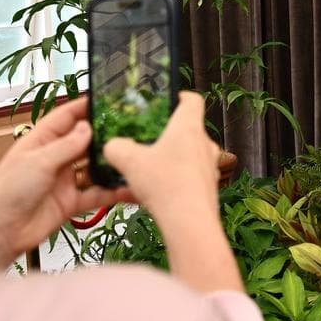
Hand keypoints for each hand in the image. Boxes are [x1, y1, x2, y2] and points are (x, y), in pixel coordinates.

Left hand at [0, 98, 132, 268]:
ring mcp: (64, 180)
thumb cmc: (6, 192)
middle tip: (132, 128)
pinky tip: (130, 189)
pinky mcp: (71, 202)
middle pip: (84, 141)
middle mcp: (54, 158)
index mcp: (41, 141)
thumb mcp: (38, 162)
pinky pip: (97, 194)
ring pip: (94, 167)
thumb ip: (67, 146)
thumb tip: (88, 127)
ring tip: (134, 156)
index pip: (66, 117)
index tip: (108, 99)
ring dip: (111, 164)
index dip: (86, 107)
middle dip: (105, 135)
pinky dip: (113, 192)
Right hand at [103, 92, 221, 225]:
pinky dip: (174, 181)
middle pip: (188, 130)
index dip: (180, 96)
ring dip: (170, 159)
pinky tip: (154, 193)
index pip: (192, 100)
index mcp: (189, 127)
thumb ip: (116, 148)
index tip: (168, 99)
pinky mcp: (208, 189)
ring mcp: (208, 167)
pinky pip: (189, 178)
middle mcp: (204, 144)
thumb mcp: (130, 161)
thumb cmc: (167, 186)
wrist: (189, 223)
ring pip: (188, 156)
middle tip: (148, 140)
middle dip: (167, 135)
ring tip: (148, 170)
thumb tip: (112, 146)